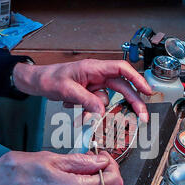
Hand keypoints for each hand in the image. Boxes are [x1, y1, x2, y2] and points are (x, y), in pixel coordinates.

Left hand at [12, 59, 151, 121]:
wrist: (37, 82)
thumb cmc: (49, 78)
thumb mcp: (66, 90)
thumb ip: (86, 100)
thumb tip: (101, 111)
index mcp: (94, 68)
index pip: (121, 70)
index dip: (137, 79)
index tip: (147, 91)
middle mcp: (97, 75)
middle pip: (122, 88)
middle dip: (132, 102)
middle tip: (142, 117)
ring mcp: (94, 85)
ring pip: (107, 100)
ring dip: (98, 111)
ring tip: (80, 113)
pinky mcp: (89, 93)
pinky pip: (96, 105)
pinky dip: (88, 111)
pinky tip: (73, 107)